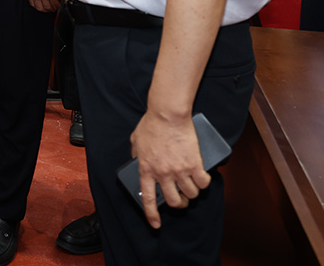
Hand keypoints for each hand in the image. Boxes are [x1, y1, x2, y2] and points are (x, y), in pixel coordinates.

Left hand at [25, 0, 59, 12]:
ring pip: (47, 7)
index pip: (32, 3)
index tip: (41, 7)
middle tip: (48, 10)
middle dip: (44, 10)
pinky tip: (58, 5)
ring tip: (54, 8)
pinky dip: (56, 5)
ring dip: (51, 9)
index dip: (37, 6)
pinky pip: (54, 3)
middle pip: (40, 7)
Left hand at [130, 111, 210, 228]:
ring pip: (191, 194)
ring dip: (193, 193)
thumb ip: (136, 154)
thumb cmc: (151, 125)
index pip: (148, 198)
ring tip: (192, 186)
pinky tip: (202, 177)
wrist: (167, 115)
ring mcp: (179, 170)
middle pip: (174, 201)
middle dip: (180, 204)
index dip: (152, 214)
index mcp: (146, 169)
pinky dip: (204, 182)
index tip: (156, 224)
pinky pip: (203, 182)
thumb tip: (137, 161)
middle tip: (182, 198)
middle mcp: (163, 174)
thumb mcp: (136, 141)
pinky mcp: (194, 164)